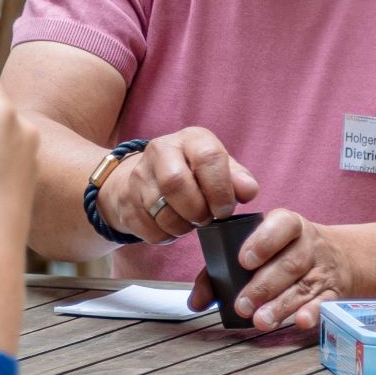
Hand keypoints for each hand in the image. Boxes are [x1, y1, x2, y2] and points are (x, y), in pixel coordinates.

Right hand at [97, 126, 258, 240]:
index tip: (225, 209)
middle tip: (206, 218)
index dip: (220, 189)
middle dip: (197, 210)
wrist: (146, 178)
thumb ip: (237, 178)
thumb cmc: (193, 173)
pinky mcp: (127, 201)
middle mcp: (161, 150)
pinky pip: (150, 229)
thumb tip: (248, 190)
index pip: (208, 157)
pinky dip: (167, 236)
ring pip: (162, 212)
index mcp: (191, 139)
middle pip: (176, 183)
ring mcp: (139, 176)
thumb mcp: (217, 168)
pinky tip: (172, 226)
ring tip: (190, 222)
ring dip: (183, 227)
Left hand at [205, 208, 351, 329]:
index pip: (281, 226)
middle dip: (263, 286)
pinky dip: (314, 312)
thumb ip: (222, 271)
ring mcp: (323, 268)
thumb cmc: (284, 251)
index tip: (244, 261)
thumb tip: (196, 302)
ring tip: (261, 321)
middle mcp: (309, 243)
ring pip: (303, 286)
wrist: (340, 255)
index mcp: (288, 224)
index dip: (263, 242)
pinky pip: (326, 301)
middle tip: (242, 305)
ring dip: (281, 306)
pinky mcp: (334, 290)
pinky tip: (301, 321)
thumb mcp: (259, 246)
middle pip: (289, 264)